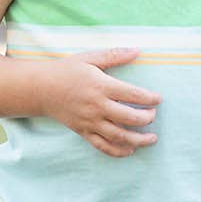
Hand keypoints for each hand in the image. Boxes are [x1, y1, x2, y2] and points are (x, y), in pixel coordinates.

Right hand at [40, 46, 161, 157]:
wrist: (41, 89)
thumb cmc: (67, 71)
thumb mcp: (90, 57)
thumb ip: (115, 55)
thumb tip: (138, 50)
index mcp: (101, 86)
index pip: (133, 94)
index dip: (150, 98)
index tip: (158, 99)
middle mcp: (97, 106)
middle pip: (129, 118)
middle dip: (147, 119)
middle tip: (153, 115)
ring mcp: (90, 122)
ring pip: (119, 136)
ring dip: (139, 140)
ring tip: (152, 139)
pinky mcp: (83, 132)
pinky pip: (103, 146)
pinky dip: (118, 151)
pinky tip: (130, 150)